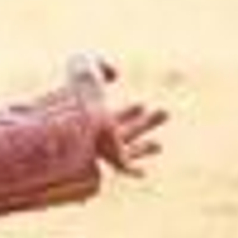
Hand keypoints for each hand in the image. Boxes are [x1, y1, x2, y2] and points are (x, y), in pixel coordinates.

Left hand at [68, 55, 168, 177]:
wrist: (76, 117)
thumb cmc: (77, 89)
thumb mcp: (85, 66)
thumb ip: (100, 64)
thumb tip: (116, 75)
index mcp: (86, 113)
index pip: (109, 114)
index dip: (127, 112)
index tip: (141, 105)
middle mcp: (94, 132)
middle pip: (122, 130)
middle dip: (140, 124)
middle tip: (157, 116)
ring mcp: (104, 146)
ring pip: (127, 150)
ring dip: (144, 149)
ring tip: (160, 146)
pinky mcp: (114, 157)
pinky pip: (126, 168)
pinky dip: (134, 171)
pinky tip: (142, 174)